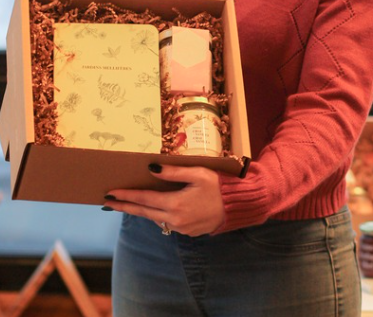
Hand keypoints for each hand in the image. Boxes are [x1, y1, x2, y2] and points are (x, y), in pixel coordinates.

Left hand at [104, 164, 224, 235]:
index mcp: (175, 204)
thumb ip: (173, 172)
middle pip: (143, 212)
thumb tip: (151, 169)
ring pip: (154, 219)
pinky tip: (152, 209)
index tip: (110, 193)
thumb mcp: (197, 174)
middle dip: (125, 206)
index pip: (144, 198)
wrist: (236, 207)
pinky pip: (166, 223)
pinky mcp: (186, 231)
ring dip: (139, 210)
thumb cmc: (218, 186)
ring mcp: (180, 227)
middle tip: (108, 202)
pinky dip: (156, 215)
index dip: (126, 195)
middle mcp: (175, 219)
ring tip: (126, 204)